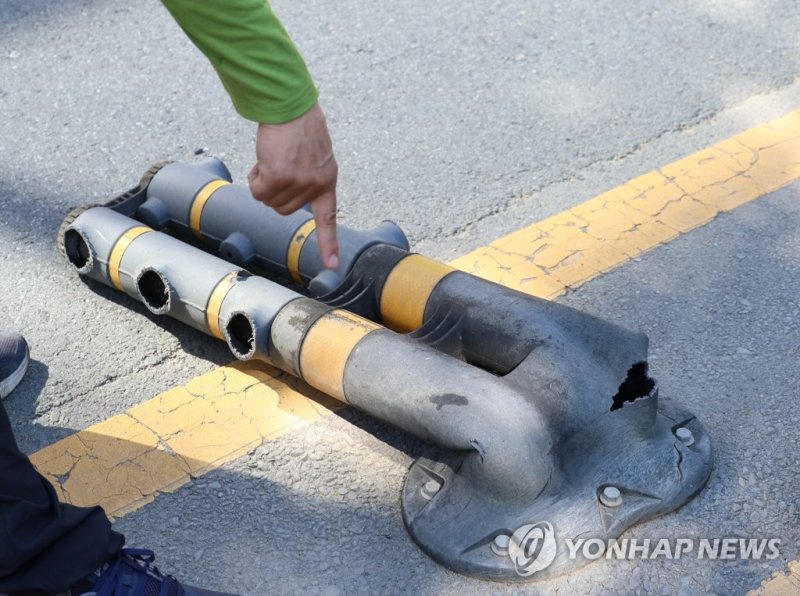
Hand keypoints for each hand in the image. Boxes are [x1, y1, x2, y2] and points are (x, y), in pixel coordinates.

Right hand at [247, 102, 338, 268]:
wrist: (290, 106)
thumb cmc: (299, 125)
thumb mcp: (315, 155)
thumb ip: (308, 177)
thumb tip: (289, 192)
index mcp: (327, 181)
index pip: (328, 218)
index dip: (328, 243)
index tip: (332, 265)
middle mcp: (315, 185)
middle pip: (285, 209)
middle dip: (274, 192)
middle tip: (276, 168)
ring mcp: (298, 183)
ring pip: (270, 201)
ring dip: (263, 184)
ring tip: (270, 161)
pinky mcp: (279, 177)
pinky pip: (258, 190)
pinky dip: (254, 178)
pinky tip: (262, 161)